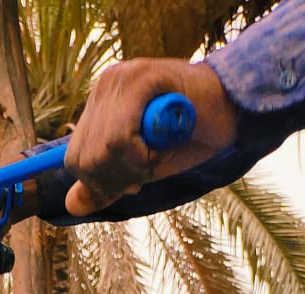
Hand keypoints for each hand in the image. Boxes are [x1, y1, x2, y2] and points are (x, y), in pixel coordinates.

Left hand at [63, 59, 237, 216]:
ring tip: (160, 150)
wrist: (232, 113)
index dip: (103, 183)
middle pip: (85, 160)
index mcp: (100, 105)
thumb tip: (72, 205)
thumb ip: (106, 184)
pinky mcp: (140, 77)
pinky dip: (144, 156)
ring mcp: (121, 78)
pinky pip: (120, 139)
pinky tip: (165, 142)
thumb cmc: (187, 138)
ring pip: (103, 151)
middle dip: (118, 178)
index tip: (134, 180)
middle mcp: (105, 86)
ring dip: (136, 167)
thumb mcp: (140, 169)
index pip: (76, 160)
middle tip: (149, 166)